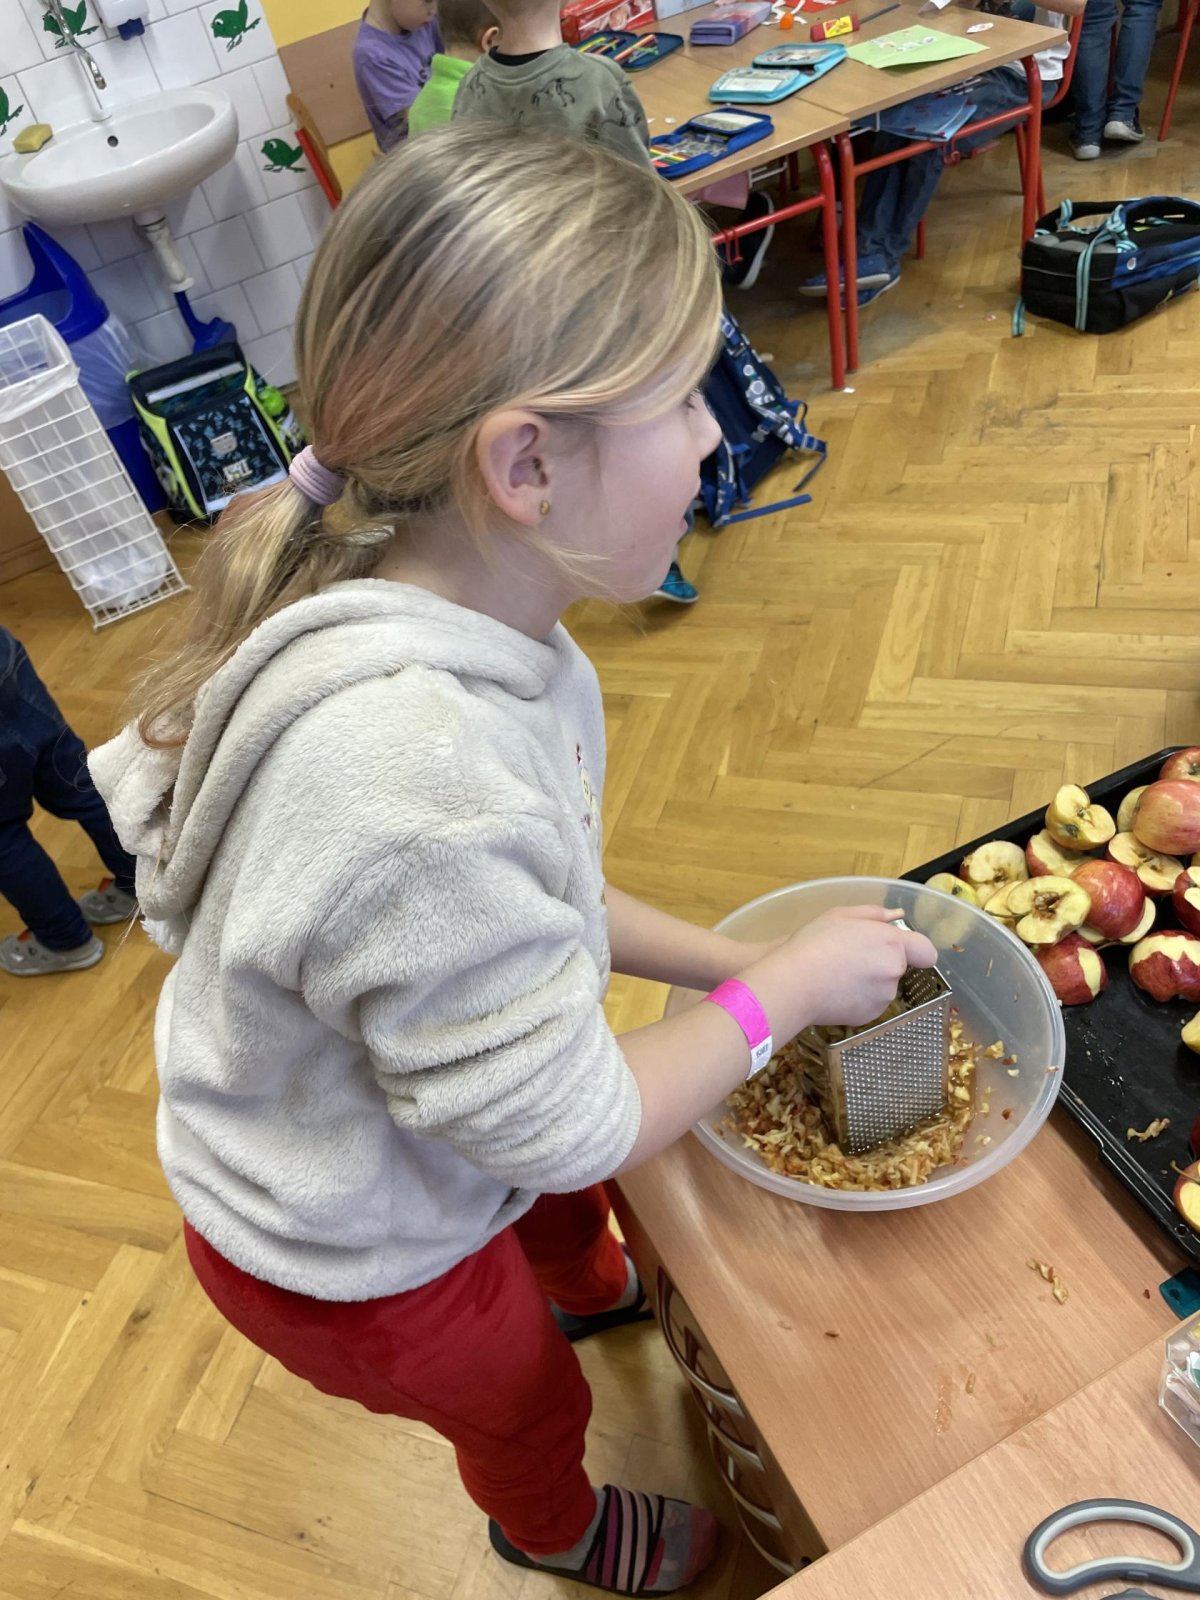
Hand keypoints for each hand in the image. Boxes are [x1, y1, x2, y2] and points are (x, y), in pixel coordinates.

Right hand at [751, 906, 937, 1031]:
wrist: (794, 983)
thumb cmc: (815, 942)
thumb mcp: (841, 915)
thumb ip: (875, 914)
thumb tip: (897, 916)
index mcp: (891, 943)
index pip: (926, 950)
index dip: (916, 949)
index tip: (899, 947)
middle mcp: (894, 971)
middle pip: (899, 966)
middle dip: (882, 961)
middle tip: (851, 956)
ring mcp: (883, 997)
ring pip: (884, 986)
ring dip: (870, 980)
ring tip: (839, 974)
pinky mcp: (870, 1016)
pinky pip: (871, 1002)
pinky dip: (860, 998)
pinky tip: (837, 990)